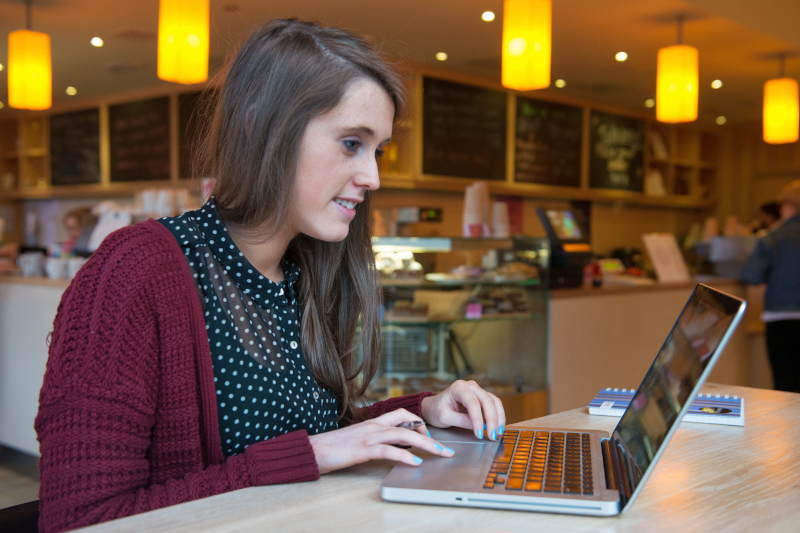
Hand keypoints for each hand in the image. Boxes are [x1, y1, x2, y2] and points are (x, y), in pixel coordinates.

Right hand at [308, 408, 453, 473]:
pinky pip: (389, 451)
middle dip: (429, 434)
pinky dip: (405, 456)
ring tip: (439, 454)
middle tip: (445, 448)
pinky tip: (415, 463)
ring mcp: (369, 436)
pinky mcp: (363, 449)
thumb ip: (376, 440)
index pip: (402, 414)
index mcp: (373, 422)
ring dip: (425, 444)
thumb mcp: (358, 440)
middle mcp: (373, 426)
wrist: (313, 449)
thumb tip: (395, 447)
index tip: (430, 436)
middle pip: (408, 422)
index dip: (419, 422)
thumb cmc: (334, 447)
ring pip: (403, 434)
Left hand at [420, 380, 505, 441]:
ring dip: (498, 417)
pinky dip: (498, 415)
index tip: (480, 433)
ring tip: (498, 432)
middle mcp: (470, 386)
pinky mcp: (482, 398)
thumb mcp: (445, 417)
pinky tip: (498, 427)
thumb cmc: (437, 410)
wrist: (434, 407)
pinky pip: (494, 404)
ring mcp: (477, 391)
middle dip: (492, 419)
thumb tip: (478, 427)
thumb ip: (461, 421)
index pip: (472, 403)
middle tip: (492, 435)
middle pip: (487, 400)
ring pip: (494, 402)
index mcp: (459, 388)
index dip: (478, 419)